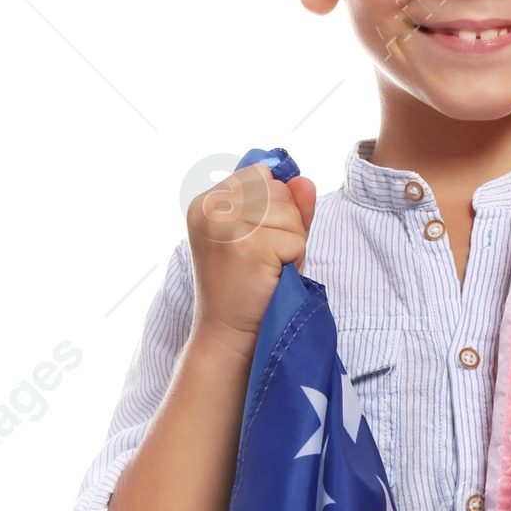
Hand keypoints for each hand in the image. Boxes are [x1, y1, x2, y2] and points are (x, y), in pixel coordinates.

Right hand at [185, 162, 316, 348]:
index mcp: (206, 203)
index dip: (274, 203)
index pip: (259, 174)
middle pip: (277, 190)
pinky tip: (271, 277)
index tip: (257, 238)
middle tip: (264, 258)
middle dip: (285, 224)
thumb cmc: (249, 289)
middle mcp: (209, 209)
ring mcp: (225, 226)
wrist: (229, 336)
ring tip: (268, 268)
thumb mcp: (267, 238)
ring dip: (291, 243)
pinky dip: (294, 260)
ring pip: (289, 213)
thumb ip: (287, 207)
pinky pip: (295, 238)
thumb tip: (303, 180)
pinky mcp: (246, 246)